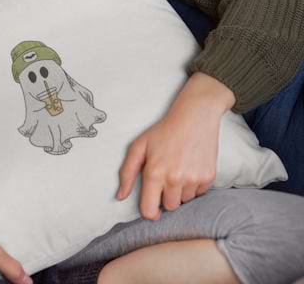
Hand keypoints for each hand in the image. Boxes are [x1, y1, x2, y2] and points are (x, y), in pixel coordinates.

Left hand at [116, 105, 220, 220]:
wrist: (195, 116)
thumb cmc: (164, 130)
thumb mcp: (140, 145)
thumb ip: (127, 172)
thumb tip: (120, 197)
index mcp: (154, 172)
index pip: (149, 211)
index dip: (149, 212)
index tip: (151, 207)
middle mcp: (174, 178)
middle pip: (169, 207)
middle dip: (166, 197)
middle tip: (167, 177)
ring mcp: (193, 179)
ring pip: (185, 201)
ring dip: (181, 191)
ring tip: (179, 169)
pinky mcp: (209, 177)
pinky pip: (199, 194)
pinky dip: (194, 186)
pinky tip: (191, 167)